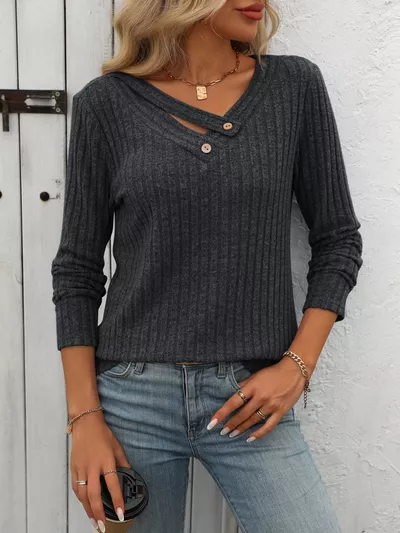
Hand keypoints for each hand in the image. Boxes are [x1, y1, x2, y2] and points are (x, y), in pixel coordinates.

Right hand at [70, 411, 130, 530]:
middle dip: (98, 512)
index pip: (112, 484)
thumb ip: (123, 462)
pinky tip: (84, 505)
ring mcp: (81, 468)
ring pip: (82, 494)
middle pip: (94, 494)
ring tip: (93, 520)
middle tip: (102, 526)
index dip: (117, 499)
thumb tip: (129, 475)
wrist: (86, 423)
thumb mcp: (117, 446)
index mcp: (106, 460)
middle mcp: (93, 466)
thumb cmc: (103, 434)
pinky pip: (75, 487)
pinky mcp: (74, 468)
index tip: (121, 512)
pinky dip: (80, 498)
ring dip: (87, 509)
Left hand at [207, 358, 306, 441]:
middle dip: (230, 424)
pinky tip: (250, 438)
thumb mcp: (255, 375)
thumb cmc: (273, 373)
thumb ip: (244, 385)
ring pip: (253, 421)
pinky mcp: (280, 411)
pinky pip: (268, 426)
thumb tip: (232, 394)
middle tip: (222, 432)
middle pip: (242, 414)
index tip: (212, 422)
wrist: (295, 371)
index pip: (233, 402)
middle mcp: (261, 397)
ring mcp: (271, 405)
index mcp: (252, 387)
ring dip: (241, 429)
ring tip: (232, 435)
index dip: (222, 413)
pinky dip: (259, 433)